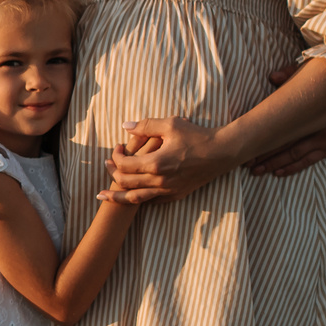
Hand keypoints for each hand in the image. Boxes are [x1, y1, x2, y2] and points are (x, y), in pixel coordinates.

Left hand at [106, 117, 236, 204]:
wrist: (221, 153)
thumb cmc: (197, 136)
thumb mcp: (171, 124)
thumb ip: (146, 125)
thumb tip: (125, 126)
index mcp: (156, 163)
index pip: (124, 165)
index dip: (115, 156)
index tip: (117, 147)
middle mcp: (160, 180)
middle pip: (125, 183)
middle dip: (112, 173)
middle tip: (108, 164)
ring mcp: (168, 190)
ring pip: (135, 199)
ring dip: (117, 195)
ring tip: (104, 195)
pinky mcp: (176, 195)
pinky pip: (151, 201)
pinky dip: (138, 198)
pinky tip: (132, 195)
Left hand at [244, 62, 325, 176]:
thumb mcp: (315, 73)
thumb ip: (292, 73)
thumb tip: (272, 77)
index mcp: (309, 113)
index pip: (281, 130)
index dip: (262, 139)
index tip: (246, 145)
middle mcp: (316, 131)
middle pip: (285, 146)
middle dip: (264, 156)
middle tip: (246, 163)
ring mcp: (324, 142)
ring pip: (294, 157)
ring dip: (275, 164)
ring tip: (257, 171)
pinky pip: (308, 161)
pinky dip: (293, 167)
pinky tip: (279, 172)